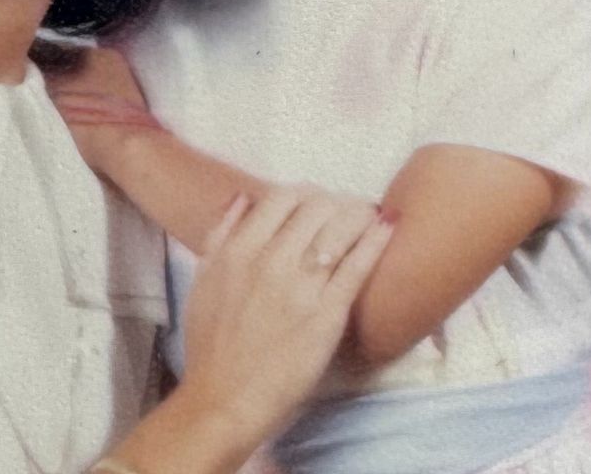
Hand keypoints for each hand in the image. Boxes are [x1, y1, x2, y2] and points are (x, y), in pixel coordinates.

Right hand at [179, 189, 393, 445]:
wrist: (225, 398)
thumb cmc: (210, 343)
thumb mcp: (203, 279)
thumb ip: (221, 234)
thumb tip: (242, 199)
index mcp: (240, 250)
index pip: (281, 197)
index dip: (304, 193)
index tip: (315, 201)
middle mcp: (271, 260)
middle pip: (316, 207)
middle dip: (335, 202)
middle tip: (346, 209)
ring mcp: (301, 287)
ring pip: (340, 229)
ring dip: (358, 214)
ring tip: (370, 215)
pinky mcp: (328, 315)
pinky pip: (356, 267)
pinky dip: (375, 242)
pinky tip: (386, 229)